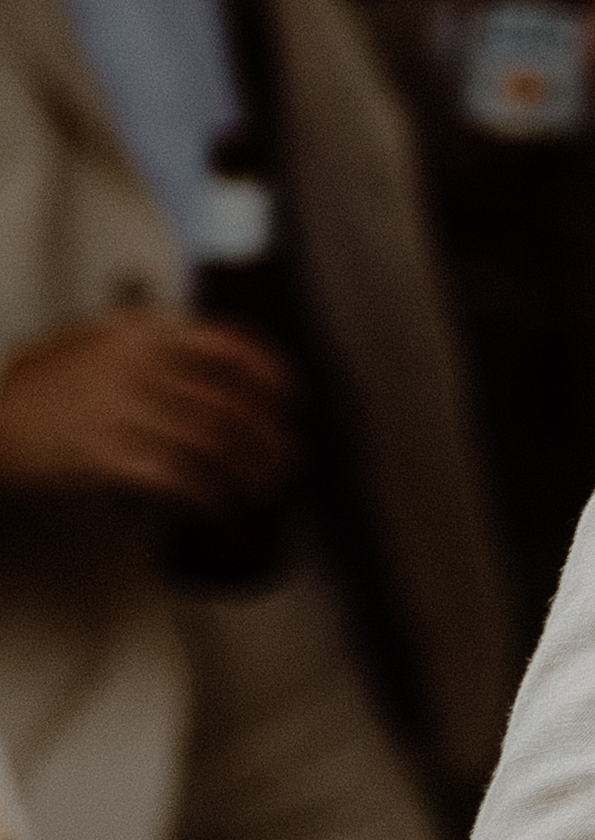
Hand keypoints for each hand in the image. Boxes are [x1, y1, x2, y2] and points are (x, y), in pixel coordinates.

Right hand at [0, 311, 298, 516]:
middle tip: (289, 462)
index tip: (293, 404)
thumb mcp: (108, 342)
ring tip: (263, 490)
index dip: (272, 378)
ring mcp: (116, 410)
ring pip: (208, 443)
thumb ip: (165, 347)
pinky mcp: (99, 455)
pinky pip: (171, 476)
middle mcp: (135, 367)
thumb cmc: (56, 386)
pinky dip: (204, 494)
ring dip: (246, 472)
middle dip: (269, 440)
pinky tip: (217, 505)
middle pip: (228, 406)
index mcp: (144, 334)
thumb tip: (242, 381)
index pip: (230, 348)